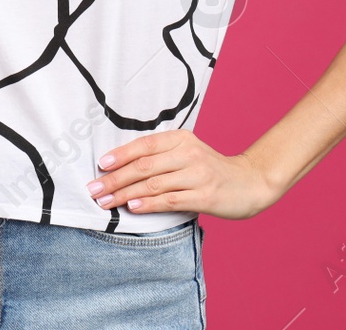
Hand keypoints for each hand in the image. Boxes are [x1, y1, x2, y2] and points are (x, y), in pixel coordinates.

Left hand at [87, 129, 276, 220]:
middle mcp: (189, 153)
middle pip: (143, 166)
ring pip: (153, 184)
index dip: (120, 155)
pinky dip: (148, 204)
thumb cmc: (210, 170)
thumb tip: (120, 167)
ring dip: (125, 194)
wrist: (250, 182)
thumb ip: (161, 157)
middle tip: (94, 189)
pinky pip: (170, 200)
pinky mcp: (205, 195)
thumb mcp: (187, 153)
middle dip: (114, 179)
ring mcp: (198, 174)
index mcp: (181, 138)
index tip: (100, 166)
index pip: (144, 145)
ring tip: (106, 202)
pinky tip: (132, 207)